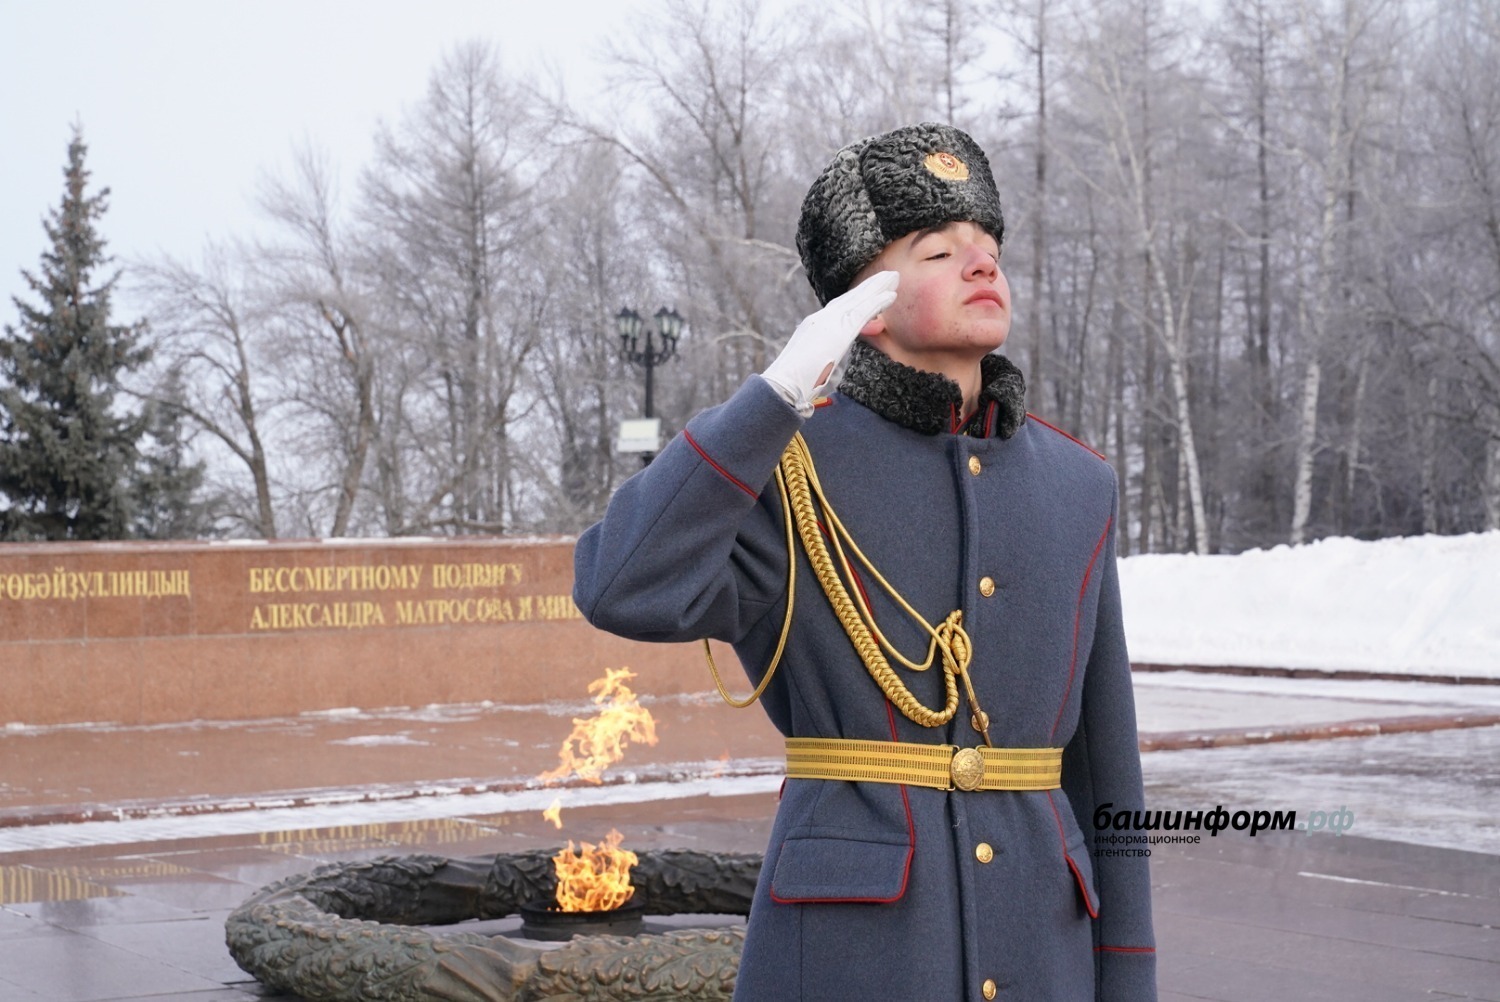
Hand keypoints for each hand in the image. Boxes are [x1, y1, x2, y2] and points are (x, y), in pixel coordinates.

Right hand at [761, 271, 898, 414]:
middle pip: (850, 298)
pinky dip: (878, 302)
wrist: (783, 385)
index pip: (839, 307)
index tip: (870, 288)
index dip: (857, 296)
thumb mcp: (808, 365)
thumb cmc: (792, 383)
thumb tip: (823, 366)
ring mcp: (828, 323)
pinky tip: (892, 296)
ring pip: (859, 300)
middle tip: (888, 275)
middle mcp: (820, 319)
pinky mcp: (838, 331)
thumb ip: (820, 359)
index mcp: (813, 326)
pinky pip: (863, 312)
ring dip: (878, 287)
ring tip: (895, 277)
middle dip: (870, 286)